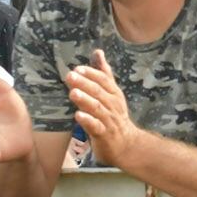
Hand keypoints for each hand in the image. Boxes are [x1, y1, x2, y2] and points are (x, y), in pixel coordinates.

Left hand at [65, 51, 144, 171]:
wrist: (126, 144)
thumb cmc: (114, 115)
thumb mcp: (111, 93)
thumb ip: (103, 73)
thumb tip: (98, 52)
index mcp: (114, 93)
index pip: (104, 80)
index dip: (91, 73)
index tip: (78, 68)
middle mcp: (113, 105)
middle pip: (99, 92)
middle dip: (85, 83)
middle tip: (70, 76)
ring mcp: (109, 119)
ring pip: (97, 108)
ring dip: (85, 100)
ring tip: (73, 93)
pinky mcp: (104, 134)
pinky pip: (96, 126)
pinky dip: (88, 120)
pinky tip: (78, 115)